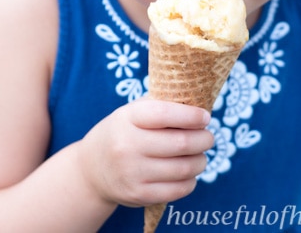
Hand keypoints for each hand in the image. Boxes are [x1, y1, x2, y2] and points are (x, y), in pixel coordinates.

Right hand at [77, 98, 213, 207]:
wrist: (92, 169)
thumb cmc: (124, 133)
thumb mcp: (133, 113)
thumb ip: (162, 106)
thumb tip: (199, 107)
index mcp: (128, 118)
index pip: (165, 114)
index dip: (191, 115)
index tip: (206, 117)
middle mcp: (127, 145)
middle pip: (180, 143)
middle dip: (204, 139)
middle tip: (208, 138)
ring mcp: (131, 172)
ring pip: (184, 168)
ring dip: (201, 161)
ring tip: (200, 156)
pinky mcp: (138, 194)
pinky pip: (178, 189)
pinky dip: (191, 181)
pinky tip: (188, 173)